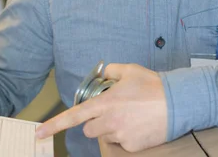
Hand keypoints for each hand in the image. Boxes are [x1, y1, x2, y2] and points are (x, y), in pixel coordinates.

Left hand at [36, 63, 166, 152]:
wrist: (178, 103)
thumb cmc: (153, 85)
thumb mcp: (130, 70)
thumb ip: (111, 71)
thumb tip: (103, 73)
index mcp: (105, 103)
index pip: (75, 115)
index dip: (54, 124)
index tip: (39, 132)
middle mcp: (110, 121)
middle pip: (89, 129)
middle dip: (95, 122)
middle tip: (112, 111)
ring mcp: (120, 135)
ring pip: (105, 136)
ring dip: (110, 129)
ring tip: (130, 117)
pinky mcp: (132, 146)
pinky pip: (121, 143)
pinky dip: (126, 136)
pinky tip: (139, 125)